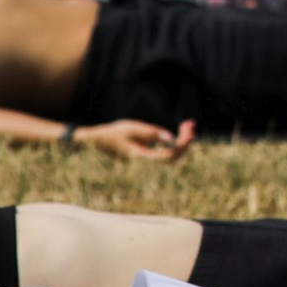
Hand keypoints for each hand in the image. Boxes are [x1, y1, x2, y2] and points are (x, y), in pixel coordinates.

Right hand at [75, 118, 194, 161]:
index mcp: (140, 158)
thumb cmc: (111, 134)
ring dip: (182, 141)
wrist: (96, 141)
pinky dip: (175, 142)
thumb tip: (170, 137)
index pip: (168, 156)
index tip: (189, 130)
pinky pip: (166, 152)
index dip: (182, 145)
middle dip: (184, 141)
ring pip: (171, 155)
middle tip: (191, 124)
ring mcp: (147, 160)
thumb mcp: (130, 128)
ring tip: (189, 124)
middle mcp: (145, 163)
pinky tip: (182, 130)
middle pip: (173, 157)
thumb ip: (150, 133)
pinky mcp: (147, 155)